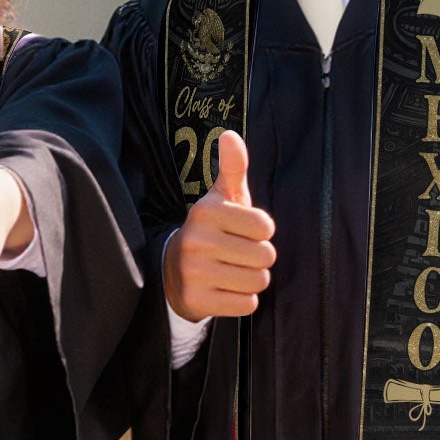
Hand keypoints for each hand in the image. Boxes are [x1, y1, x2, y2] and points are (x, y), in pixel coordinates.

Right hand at [162, 130, 275, 318]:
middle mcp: (196, 240)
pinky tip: (224, 289)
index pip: (266, 227)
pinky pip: (246, 304)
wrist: (172, 271)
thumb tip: (230, 135)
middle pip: (266, 256)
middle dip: (258, 258)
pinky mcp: (196, 300)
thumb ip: (232, 168)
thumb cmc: (211, 230)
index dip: (261, 232)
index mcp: (206, 211)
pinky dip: (241, 300)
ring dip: (252, 279)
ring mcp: (194, 272)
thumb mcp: (221, 198)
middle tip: (237, 255)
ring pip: (258, 281)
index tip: (242, 232)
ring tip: (231, 271)